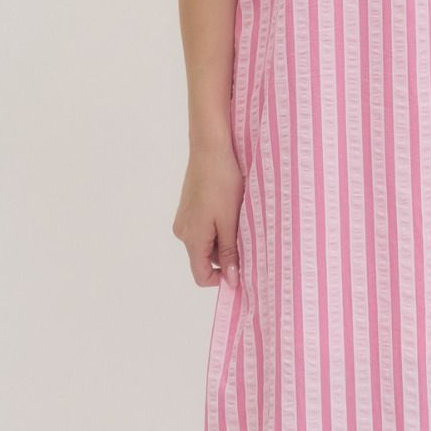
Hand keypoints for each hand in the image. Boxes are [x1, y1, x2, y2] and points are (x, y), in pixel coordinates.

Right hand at [172, 139, 244, 290]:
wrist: (210, 148)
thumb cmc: (222, 182)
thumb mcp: (230, 221)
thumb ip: (228, 252)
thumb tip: (231, 281)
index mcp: (192, 238)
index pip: (202, 276)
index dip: (223, 279)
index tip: (243, 268)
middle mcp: (183, 232)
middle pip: (205, 259)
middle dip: (226, 255)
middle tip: (247, 238)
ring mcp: (184, 219)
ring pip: (206, 242)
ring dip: (223, 239)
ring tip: (240, 220)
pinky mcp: (188, 207)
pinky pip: (203, 228)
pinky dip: (218, 226)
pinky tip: (230, 210)